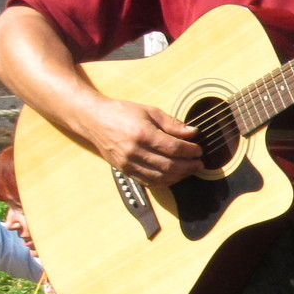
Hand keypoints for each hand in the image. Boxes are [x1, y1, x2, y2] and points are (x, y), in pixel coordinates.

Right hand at [84, 97, 201, 185]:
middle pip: (168, 165)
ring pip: (160, 176)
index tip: (198, 150)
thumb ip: (172, 123)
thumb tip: (193, 132)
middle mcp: (134, 151)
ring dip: (179, 176)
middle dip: (188, 166)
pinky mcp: (125, 171)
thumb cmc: (122, 113)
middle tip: (199, 163)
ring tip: (190, 170)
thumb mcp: (149, 111)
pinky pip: (149, 182)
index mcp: (141, 134)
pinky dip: (165, 181)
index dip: (189, 151)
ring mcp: (128, 163)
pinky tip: (175, 176)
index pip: (172, 148)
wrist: (94, 120)